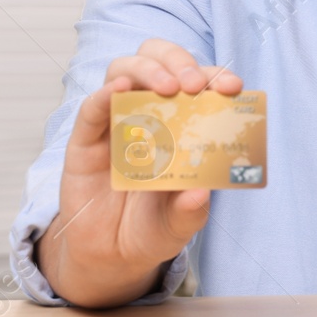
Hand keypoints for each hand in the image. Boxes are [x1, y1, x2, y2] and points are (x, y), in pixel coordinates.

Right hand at [38, 38, 241, 307]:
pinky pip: (91, 108)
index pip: (199, 84)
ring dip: (146, 70)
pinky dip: (105, 93)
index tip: (231, 86)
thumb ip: (190, 210)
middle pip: (160, 61)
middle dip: (180, 62)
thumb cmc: (152, 229)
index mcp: (182, 124)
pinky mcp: (85, 140)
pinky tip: (119, 91)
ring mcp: (116, 123)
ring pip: (124, 71)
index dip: (215, 77)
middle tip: (193, 84)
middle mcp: (149, 114)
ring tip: (165, 87)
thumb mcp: (178, 225)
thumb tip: (202, 193)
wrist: (109, 255)